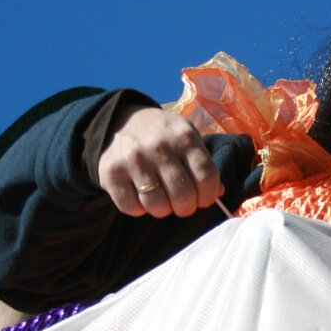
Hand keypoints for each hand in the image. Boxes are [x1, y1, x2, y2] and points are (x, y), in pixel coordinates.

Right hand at [96, 103, 224, 218]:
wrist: (118, 121)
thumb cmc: (161, 134)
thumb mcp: (186, 138)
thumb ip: (203, 163)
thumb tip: (218, 193)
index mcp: (184, 137)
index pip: (207, 176)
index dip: (208, 196)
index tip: (203, 199)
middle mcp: (160, 148)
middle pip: (183, 196)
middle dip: (186, 207)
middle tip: (182, 204)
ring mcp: (134, 161)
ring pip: (158, 206)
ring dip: (163, 210)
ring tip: (162, 200)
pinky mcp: (112, 174)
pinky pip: (132, 208)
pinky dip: (139, 209)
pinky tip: (141, 196)